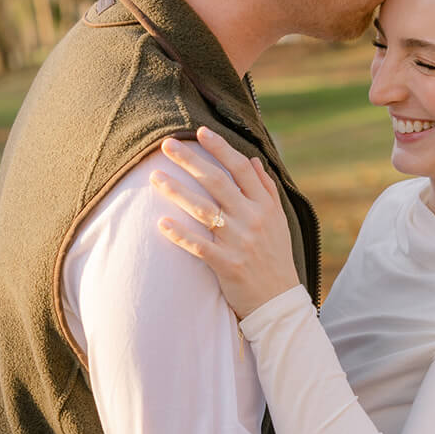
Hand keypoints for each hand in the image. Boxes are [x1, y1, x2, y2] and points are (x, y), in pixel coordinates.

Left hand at [152, 127, 301, 318]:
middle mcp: (252, 219)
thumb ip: (265, 189)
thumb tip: (252, 160)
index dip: (220, 148)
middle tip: (166, 145)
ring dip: (177, 192)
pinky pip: (198, 246)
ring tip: (155, 178)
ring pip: (203, 210)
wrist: (279, 302)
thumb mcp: (278, 221)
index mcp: (264, 206)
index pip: (240, 169)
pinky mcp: (227, 265)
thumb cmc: (275, 257)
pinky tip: (161, 223)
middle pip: (217, 182)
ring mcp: (239, 242)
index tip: (200, 131)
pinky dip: (180, 234)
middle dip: (190, 161)